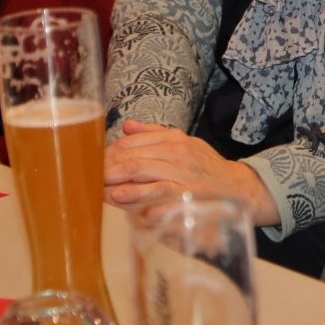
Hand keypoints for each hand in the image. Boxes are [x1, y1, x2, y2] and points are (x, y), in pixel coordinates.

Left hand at [104, 119, 278, 227]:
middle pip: (132, 158)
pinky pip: (159, 193)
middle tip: (89, 179)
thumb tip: (126, 125)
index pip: (131, 143)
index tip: (93, 164)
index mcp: (173, 139)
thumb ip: (155, 135)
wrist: (236, 187)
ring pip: (142, 173)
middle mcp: (176, 153)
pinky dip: (140, 197)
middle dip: (107, 169)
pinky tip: (123, 199)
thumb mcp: (184, 144)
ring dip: (116, 182)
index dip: (108, 154)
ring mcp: (181, 173)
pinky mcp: (186, 194)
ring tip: (98, 189)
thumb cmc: (205, 167)